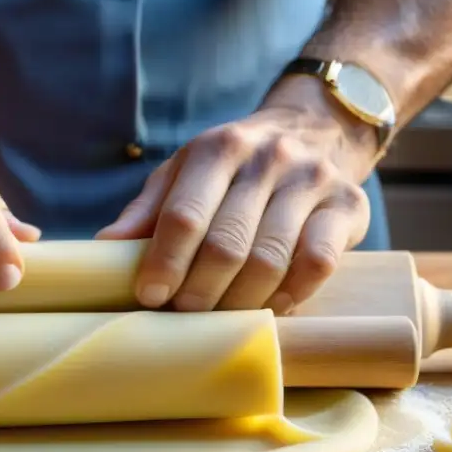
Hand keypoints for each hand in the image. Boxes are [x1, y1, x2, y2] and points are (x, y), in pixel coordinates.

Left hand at [96, 77, 376, 314]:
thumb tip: (102, 250)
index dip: (164, 263)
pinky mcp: (348, 206)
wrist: (315, 131)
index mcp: (219, 147)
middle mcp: (268, 158)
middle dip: (198, 292)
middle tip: (183, 317)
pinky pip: (318, 265)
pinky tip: (270, 308)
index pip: (184, 215)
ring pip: (270, 261)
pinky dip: (290, 296)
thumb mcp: (185, 173)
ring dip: (238, 302)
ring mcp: (312, 181)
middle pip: (226, 245)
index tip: (149, 297)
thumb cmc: (233, 167)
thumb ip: (148, 211)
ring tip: (219, 320)